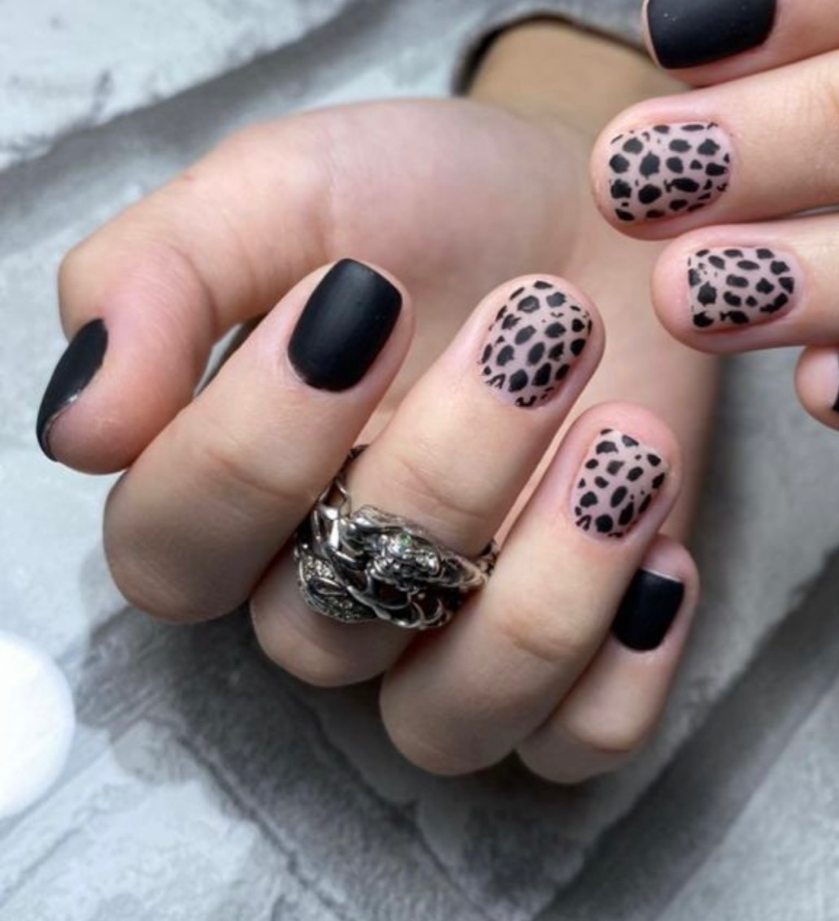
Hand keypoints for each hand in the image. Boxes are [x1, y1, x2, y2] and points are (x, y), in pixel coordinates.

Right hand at [35, 35, 715, 782]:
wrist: (590, 211)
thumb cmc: (429, 196)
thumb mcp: (281, 189)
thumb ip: (160, 278)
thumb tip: (83, 430)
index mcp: (235, 490)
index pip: (173, 550)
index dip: (254, 443)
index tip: (360, 292)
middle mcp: (329, 585)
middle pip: (323, 632)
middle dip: (441, 475)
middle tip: (538, 323)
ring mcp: (451, 635)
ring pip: (447, 719)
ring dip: (546, 582)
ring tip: (627, 436)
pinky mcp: (577, 651)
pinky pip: (576, 741)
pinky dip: (624, 668)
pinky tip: (662, 544)